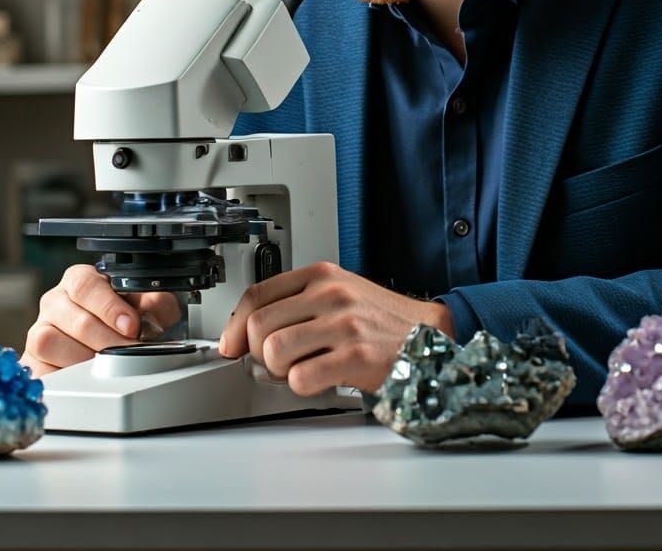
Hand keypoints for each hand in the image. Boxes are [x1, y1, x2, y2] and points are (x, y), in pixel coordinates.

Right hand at [20, 264, 180, 377]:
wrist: (110, 346)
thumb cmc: (125, 320)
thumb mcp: (148, 306)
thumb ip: (155, 302)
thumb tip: (153, 308)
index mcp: (79, 281)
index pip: (85, 285)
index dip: (109, 307)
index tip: (131, 325)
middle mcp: (55, 302)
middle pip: (73, 318)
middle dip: (107, 339)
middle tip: (129, 351)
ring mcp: (39, 331)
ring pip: (50, 342)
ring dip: (84, 358)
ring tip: (108, 365)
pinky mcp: (33, 362)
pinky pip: (40, 369)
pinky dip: (64, 376)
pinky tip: (85, 376)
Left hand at [218, 261, 453, 395]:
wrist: (431, 334)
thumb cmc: (382, 319)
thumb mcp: (340, 293)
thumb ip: (299, 302)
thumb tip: (247, 329)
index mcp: (322, 275)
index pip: (258, 294)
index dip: (235, 325)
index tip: (230, 345)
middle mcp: (331, 294)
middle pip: (259, 326)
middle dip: (258, 352)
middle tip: (274, 362)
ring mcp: (344, 324)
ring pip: (274, 351)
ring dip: (279, 371)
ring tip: (299, 370)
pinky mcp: (356, 357)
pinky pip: (301, 378)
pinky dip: (302, 387)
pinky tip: (320, 380)